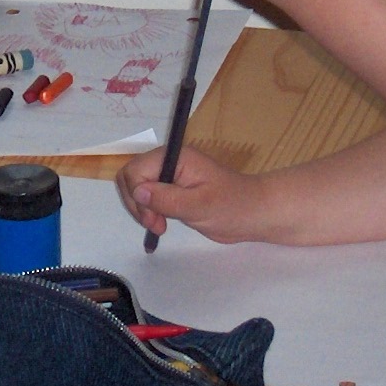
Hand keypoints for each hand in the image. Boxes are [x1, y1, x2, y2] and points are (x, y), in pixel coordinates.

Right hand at [117, 143, 272, 244]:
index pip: (136, 170)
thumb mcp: (199, 205)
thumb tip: (137, 192)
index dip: (137, 195)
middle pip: (132, 177)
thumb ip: (167, 198)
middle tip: (156, 225)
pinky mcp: (172, 190)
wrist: (253, 213)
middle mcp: (169, 163)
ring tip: (160, 226)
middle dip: (137, 203)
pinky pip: (148, 197)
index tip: (153, 219)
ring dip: (142, 209)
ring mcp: (170, 176)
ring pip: (137, 188)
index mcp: (175, 158)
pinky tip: (160, 224)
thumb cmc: (232, 206)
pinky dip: (148, 212)